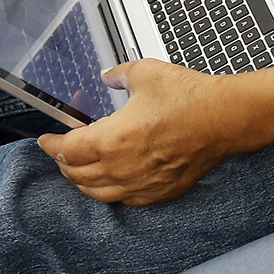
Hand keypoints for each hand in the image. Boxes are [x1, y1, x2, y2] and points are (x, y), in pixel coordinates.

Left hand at [39, 61, 244, 204]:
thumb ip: (118, 75)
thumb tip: (107, 76)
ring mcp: (141, 183)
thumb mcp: (146, 73)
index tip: (47, 140)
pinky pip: (127, 200)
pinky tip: (114, 185)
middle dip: (65, 164)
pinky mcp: (161, 191)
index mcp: (111, 139)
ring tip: (81, 172)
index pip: (66, 151)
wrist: (226, 118)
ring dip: (84, 183)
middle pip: (77, 175)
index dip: (51, 145)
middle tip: (63, 153)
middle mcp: (122, 168)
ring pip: (98, 193)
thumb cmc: (191, 98)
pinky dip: (113, 193)